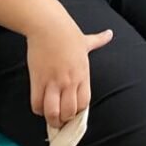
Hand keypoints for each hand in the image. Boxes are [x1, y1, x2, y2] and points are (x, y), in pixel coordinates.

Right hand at [24, 3, 113, 127]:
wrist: (48, 25)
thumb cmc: (67, 32)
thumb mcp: (86, 40)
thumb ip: (98, 41)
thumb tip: (109, 33)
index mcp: (83, 74)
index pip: (84, 104)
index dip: (78, 112)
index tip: (72, 112)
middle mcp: (70, 81)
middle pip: (69, 112)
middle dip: (64, 120)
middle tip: (60, 119)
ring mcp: (54, 82)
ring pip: (53, 112)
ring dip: (51, 118)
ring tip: (50, 117)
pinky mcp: (38, 80)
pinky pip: (37, 103)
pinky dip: (38, 109)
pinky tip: (40, 105)